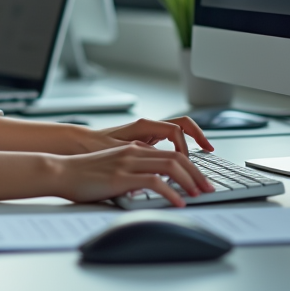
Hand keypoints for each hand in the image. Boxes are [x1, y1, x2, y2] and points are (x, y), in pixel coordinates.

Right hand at [50, 144, 214, 207]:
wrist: (61, 172)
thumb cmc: (83, 174)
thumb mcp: (113, 170)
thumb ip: (132, 174)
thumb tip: (149, 188)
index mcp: (134, 149)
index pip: (171, 151)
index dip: (191, 165)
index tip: (200, 180)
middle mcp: (134, 151)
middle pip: (177, 156)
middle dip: (197, 173)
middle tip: (208, 188)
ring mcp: (128, 162)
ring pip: (171, 165)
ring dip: (190, 180)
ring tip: (199, 195)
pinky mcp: (122, 176)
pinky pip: (155, 181)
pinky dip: (171, 192)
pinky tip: (178, 202)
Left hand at [79, 116, 213, 155]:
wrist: (79, 145)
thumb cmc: (94, 147)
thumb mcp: (118, 152)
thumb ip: (140, 154)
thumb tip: (160, 163)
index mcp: (143, 126)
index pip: (176, 130)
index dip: (184, 148)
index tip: (185, 165)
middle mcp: (148, 126)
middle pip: (183, 125)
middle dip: (199, 137)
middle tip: (210, 151)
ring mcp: (148, 133)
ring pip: (178, 132)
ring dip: (192, 141)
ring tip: (203, 158)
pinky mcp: (146, 141)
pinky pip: (170, 140)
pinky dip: (182, 147)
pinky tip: (184, 163)